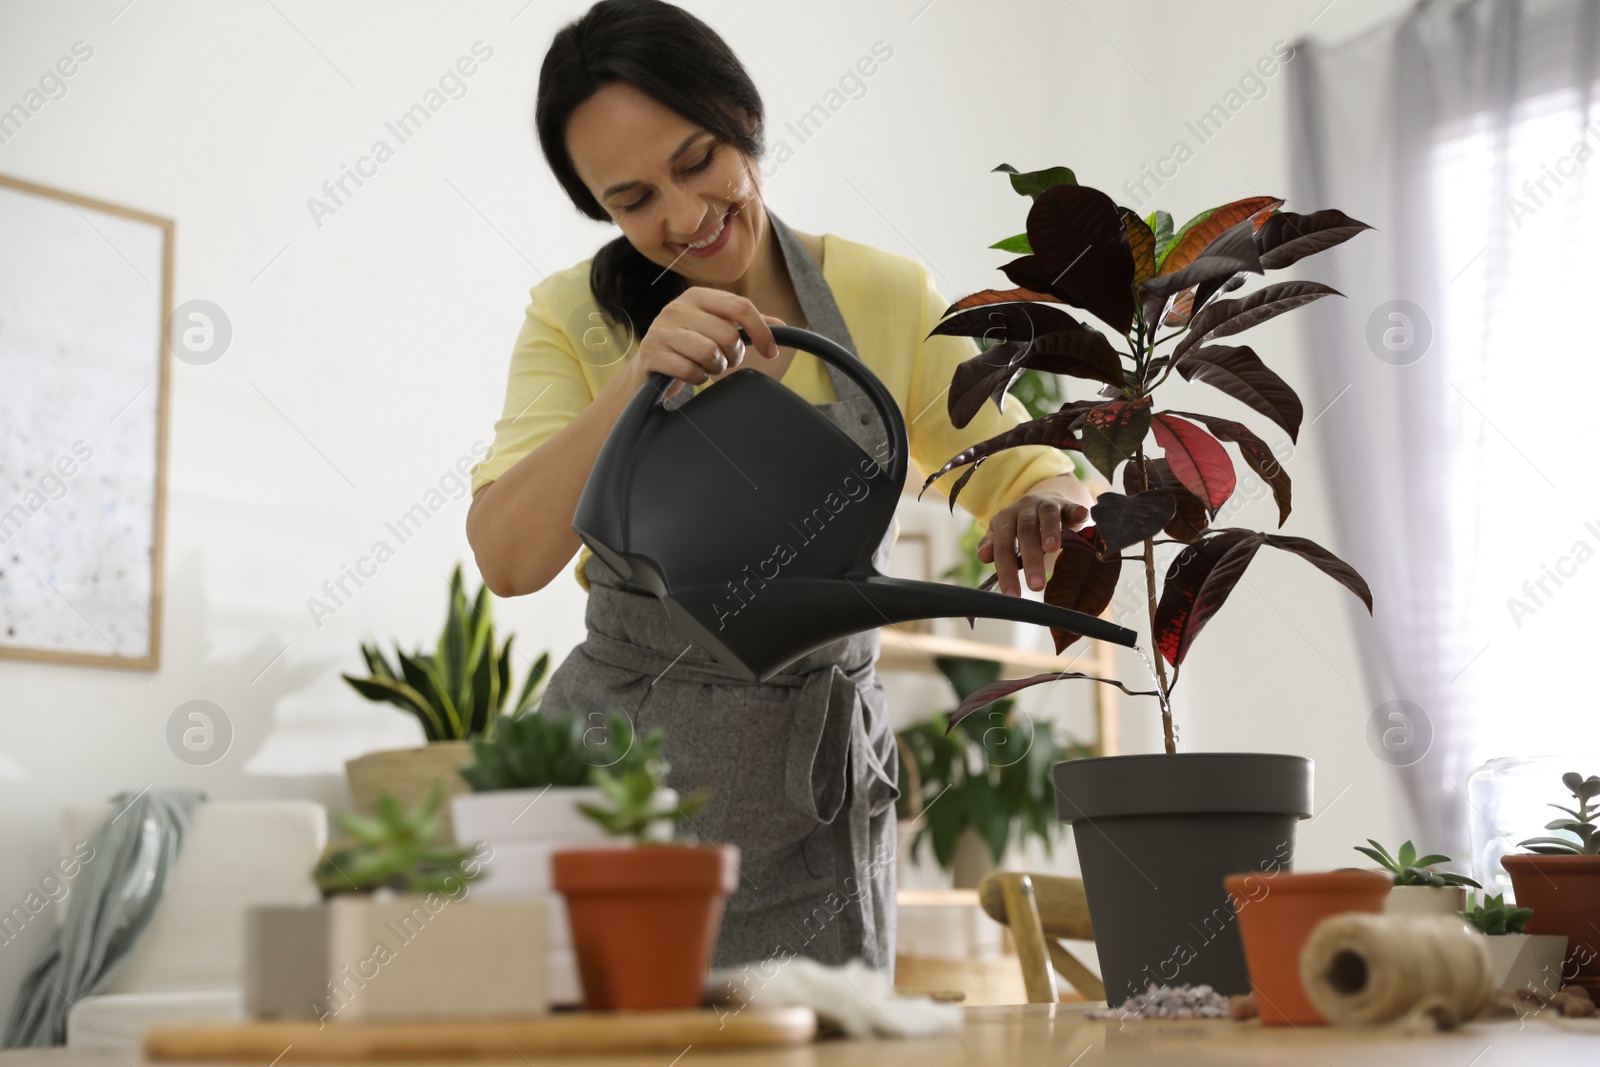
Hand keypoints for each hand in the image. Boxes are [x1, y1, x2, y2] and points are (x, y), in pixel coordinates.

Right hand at [633, 287, 784, 398]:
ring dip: (716, 367)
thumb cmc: (687, 347)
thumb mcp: (714, 329)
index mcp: (697, 296)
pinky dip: (698, 378)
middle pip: (728, 334)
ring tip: (709, 367)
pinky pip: (690, 370)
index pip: (740, 306)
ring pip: (709, 352)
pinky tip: (693, 374)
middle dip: (734, 356)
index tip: (771, 352)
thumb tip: (780, 325)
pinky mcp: (651, 353)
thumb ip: (744, 325)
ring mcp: (661, 329)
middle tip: (726, 361)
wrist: (648, 368)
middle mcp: (677, 308)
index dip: (762, 331)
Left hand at [977, 485, 1090, 596]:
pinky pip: (1072, 507)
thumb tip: (983, 556)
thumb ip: (994, 546)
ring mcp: (1046, 504)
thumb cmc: (1021, 526)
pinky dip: (1077, 510)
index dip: (1006, 571)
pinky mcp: (1067, 505)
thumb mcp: (1004, 535)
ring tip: (1051, 549)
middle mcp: (1024, 508)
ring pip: (1047, 516)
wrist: (1043, 502)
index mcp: (1006, 518)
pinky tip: (1082, 515)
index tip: (1011, 594)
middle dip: (1030, 559)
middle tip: (1036, 585)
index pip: (1003, 546)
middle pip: (1025, 532)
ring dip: (1049, 532)